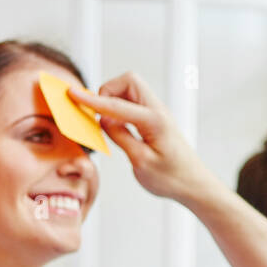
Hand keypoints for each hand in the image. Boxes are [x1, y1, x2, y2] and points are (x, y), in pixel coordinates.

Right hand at [69, 72, 223, 206]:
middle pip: (128, 81)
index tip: (72, 94)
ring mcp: (158, 113)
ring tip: (107, 123)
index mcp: (155, 121)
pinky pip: (134, 103)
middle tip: (98, 116)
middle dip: (108, 92)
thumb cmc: (171, 178)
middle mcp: (158, 111)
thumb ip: (121, 137)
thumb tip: (103, 120)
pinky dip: (120, 108)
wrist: (194, 184)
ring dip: (113, 100)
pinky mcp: (155, 119)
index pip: (117, 104)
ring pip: (130, 90)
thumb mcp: (141, 162)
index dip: (92, 99)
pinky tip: (116, 125)